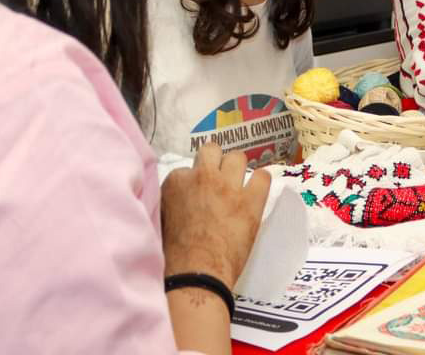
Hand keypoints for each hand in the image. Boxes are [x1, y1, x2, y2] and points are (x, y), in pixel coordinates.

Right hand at [160, 142, 270, 288]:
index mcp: (176, 181)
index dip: (194, 182)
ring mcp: (228, 186)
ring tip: (237, 186)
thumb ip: (172, 199)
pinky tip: (256, 192)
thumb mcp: (162, 218)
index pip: (188, 168)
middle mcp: (203, 176)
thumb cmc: (173, 254)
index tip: (197, 195)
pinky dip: (260, 183)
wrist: (196, 274)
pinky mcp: (251, 201)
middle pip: (212, 150)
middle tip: (218, 181)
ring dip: (237, 170)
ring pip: (238, 157)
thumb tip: (182, 197)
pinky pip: (263, 177)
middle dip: (215, 163)